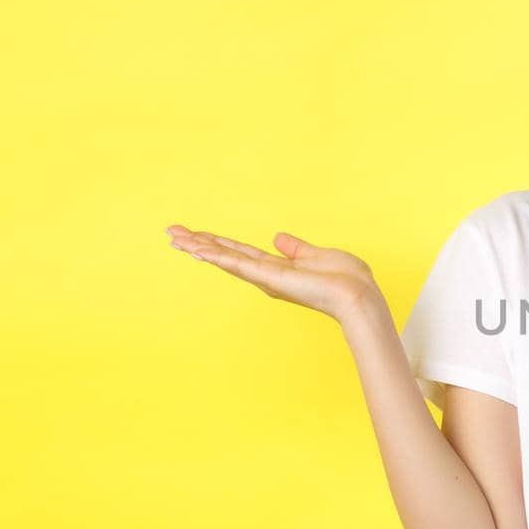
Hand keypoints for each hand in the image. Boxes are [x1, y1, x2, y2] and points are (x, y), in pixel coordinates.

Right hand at [165, 224, 380, 322]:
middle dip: (199, 243)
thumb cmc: (347, 280)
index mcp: (278, 268)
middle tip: (171, 233)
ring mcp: (266, 277)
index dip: (219, 243)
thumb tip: (278, 238)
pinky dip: (216, 255)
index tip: (196, 235)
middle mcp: (267, 275)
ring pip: (225, 258)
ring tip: (173, 237)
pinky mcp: (269, 278)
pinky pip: (237, 264)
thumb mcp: (318, 255)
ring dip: (199, 247)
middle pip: (226, 255)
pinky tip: (195, 248)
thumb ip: (296, 248)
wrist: (358, 295)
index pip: (241, 253)